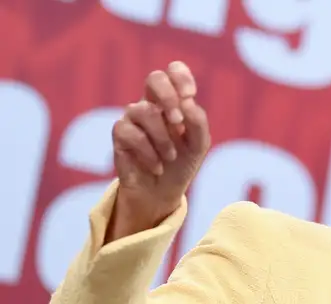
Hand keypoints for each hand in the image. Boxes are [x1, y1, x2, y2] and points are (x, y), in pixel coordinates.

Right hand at [108, 61, 210, 239]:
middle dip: (168, 96)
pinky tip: (157, 167)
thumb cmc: (182, 164)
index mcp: (173, 101)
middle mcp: (151, 104)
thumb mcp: (199, 145)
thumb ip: (198, 122)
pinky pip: (130, 133)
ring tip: (171, 156)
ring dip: (163, 138)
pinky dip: (149, 153)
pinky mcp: (119, 135)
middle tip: (178, 122)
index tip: (190, 95)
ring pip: (144, 110)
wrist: (163, 192)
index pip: (173, 72)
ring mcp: (133, 118)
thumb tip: (187, 102)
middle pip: (154, 78)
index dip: (180, 76)